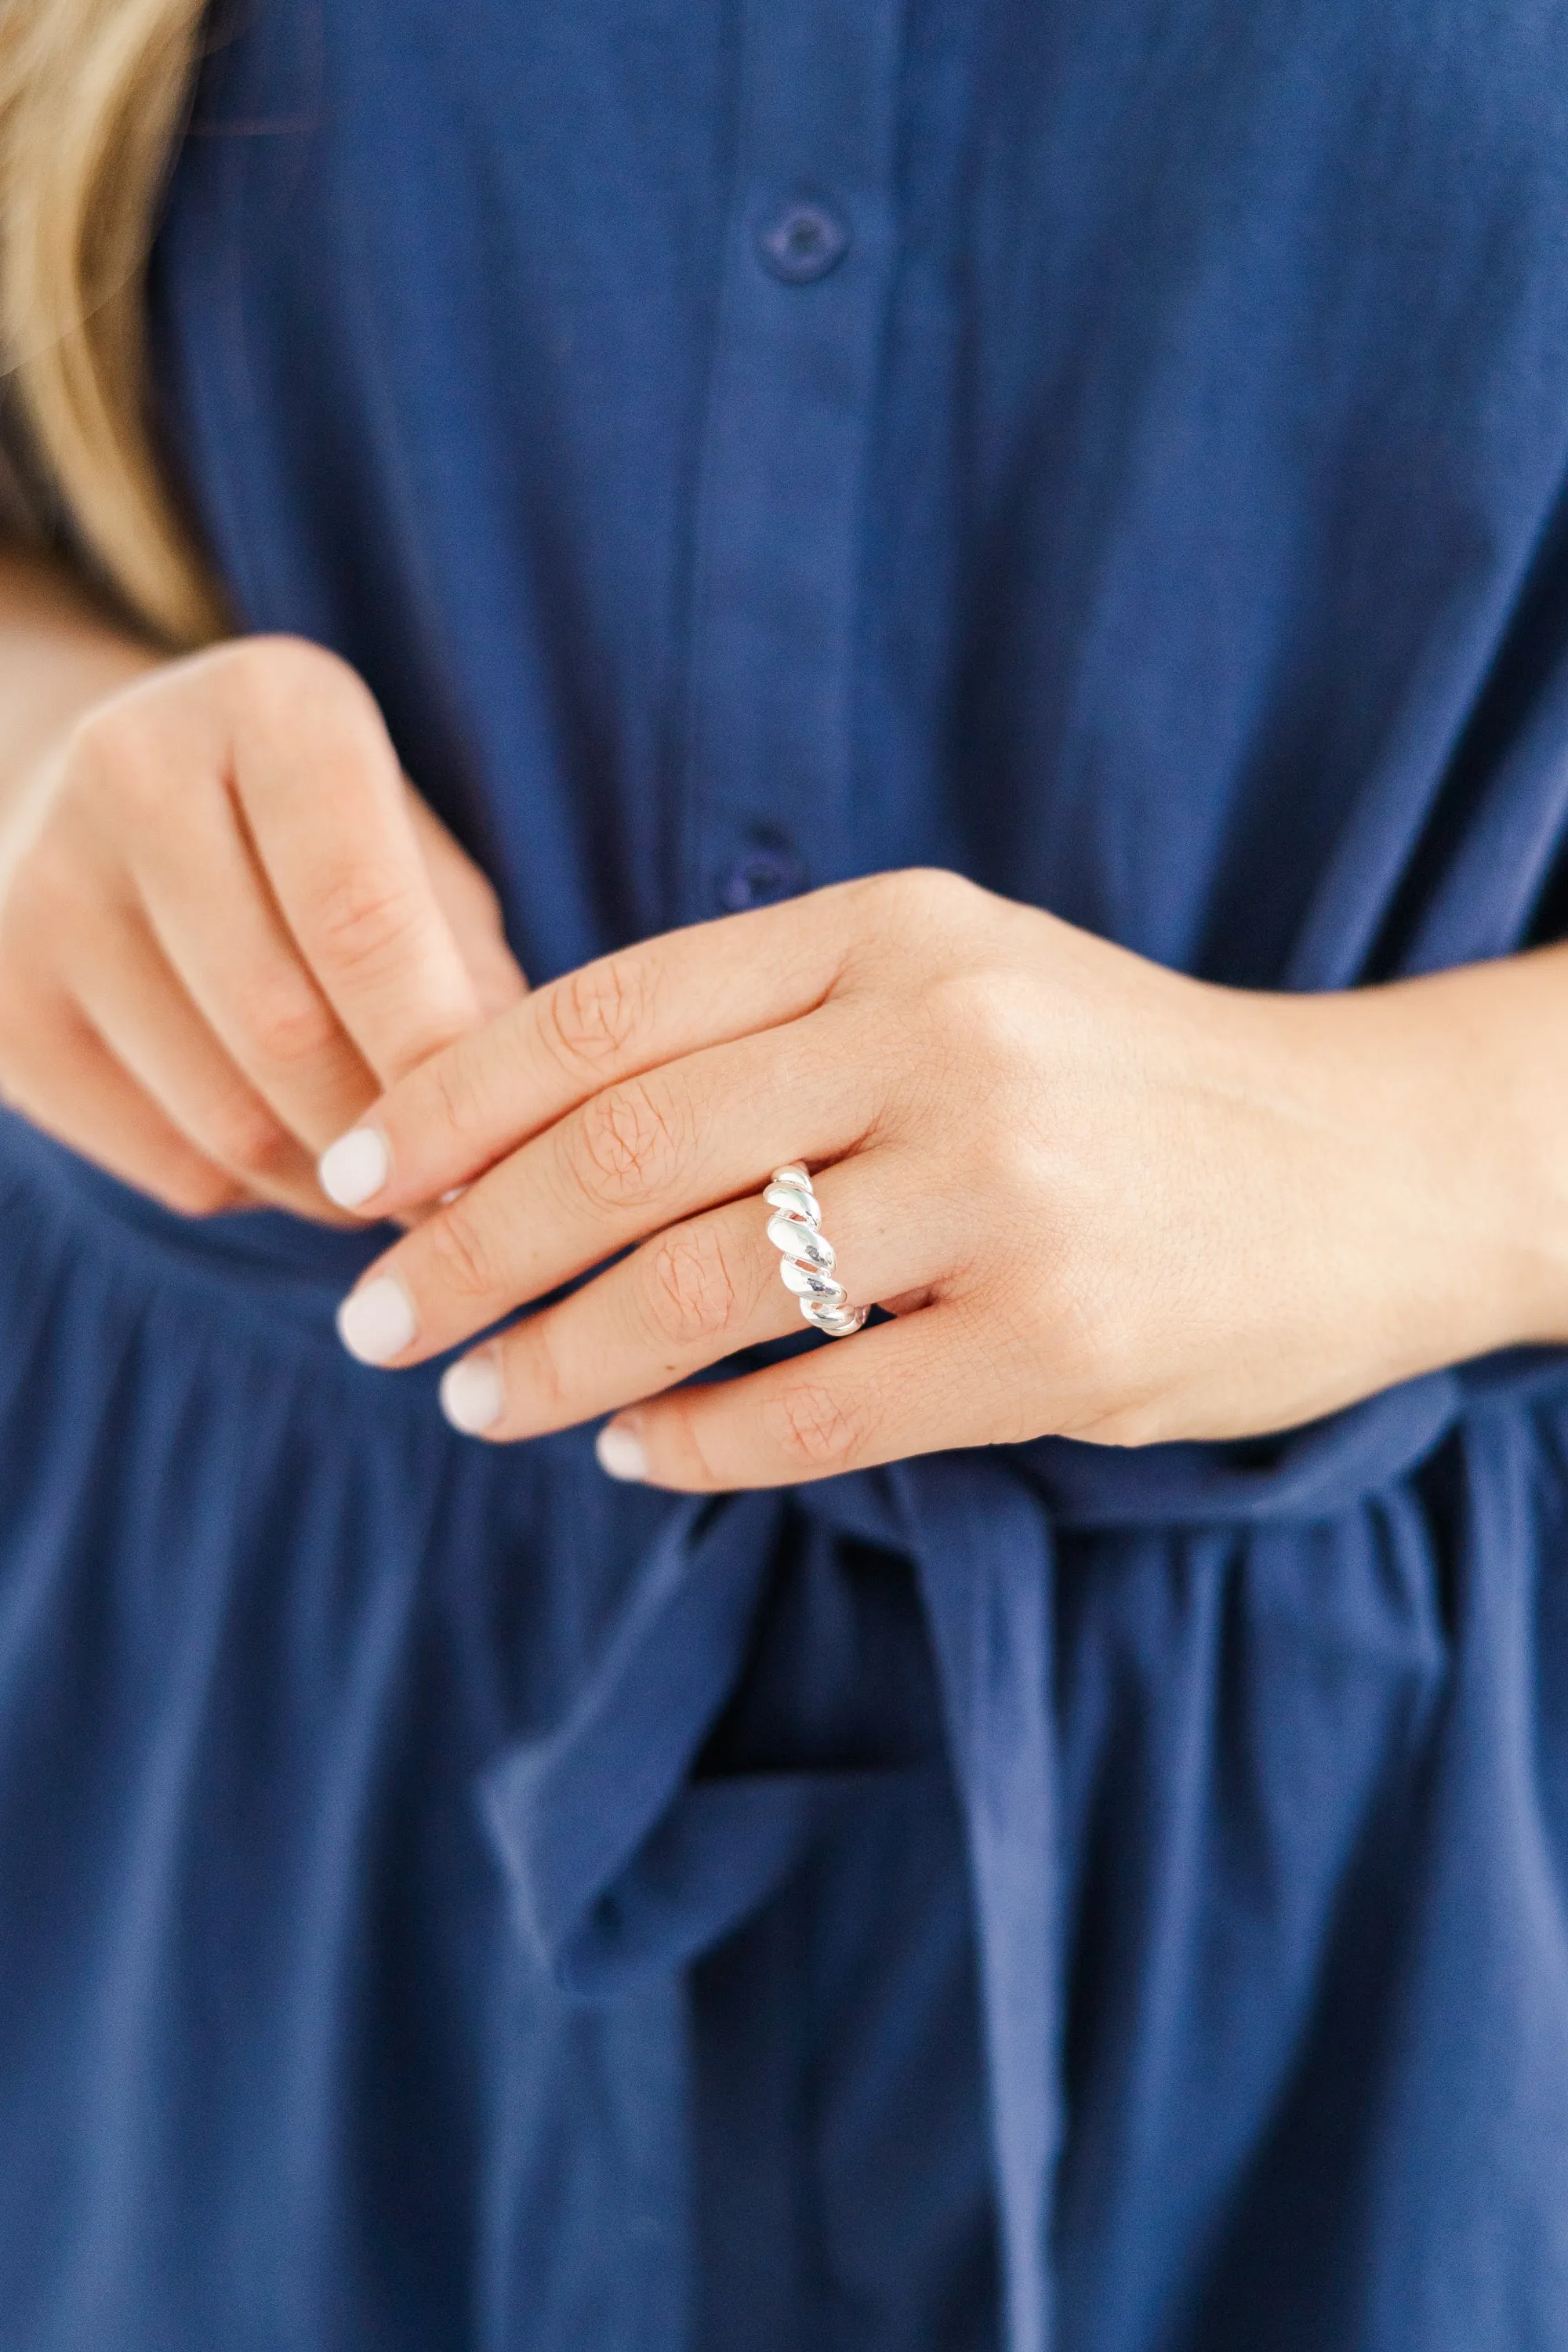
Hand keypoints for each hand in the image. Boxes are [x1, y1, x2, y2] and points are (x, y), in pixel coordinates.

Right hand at [0, 635, 523, 1218]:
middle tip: (462, 1187)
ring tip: (393, 1179)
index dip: (436, 1051)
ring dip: (335, 1183)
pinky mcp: (2, 1007)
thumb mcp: (410, 850)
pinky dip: (258, 1191)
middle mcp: (133, 771)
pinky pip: (169, 1165)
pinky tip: (293, 1155)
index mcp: (271, 708)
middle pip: (286, 1028)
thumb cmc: (315, 843)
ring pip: (227, 1118)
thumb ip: (466, 970)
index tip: (499, 1136)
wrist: (105, 803)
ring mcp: (43, 889)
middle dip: (392, 1136)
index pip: (361, 913)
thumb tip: (505, 1135)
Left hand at [318, 868, 1567, 1486]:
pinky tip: (636, 1455)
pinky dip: (695, 1444)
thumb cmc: (1124, 1077)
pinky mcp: (1058, 1343)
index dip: (446, 1101)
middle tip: (373, 1325)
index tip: (343, 1178)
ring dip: (554, 1359)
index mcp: (892, 931)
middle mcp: (942, 1039)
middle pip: (620, 1154)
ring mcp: (1006, 1193)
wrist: (1370, 1161)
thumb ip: (772, 1022)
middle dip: (459, 1250)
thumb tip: (534, 1132)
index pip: (606, 1011)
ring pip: (701, 1290)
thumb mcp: (959, 981)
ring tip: (477, 1403)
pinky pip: (815, 1411)